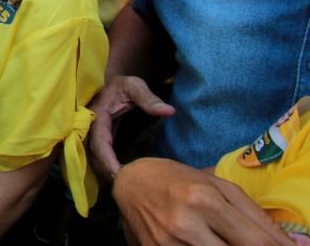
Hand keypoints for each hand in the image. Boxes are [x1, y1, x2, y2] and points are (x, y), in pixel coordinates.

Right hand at [88, 76, 175, 180]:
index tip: (118, 175)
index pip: (98, 141)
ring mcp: (93, 134)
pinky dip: (106, 169)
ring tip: (124, 189)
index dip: (106, 159)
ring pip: (93, 158)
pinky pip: (98, 157)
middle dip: (105, 171)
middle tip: (124, 189)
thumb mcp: (135, 86)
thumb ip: (150, 98)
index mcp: (97, 115)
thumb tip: (169, 111)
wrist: (112, 82)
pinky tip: (121, 179)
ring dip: (105, 173)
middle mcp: (90, 126)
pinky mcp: (98, 140)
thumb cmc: (124, 84)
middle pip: (92, 154)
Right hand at [113, 158, 292, 245]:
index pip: (256, 242)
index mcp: (204, 200)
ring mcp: (168, 245)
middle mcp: (185, 225)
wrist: (130, 184)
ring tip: (223, 240)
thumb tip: (288, 245)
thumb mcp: (220, 186)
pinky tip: (207, 244)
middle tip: (247, 242)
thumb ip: (256, 216)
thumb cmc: (179, 179)